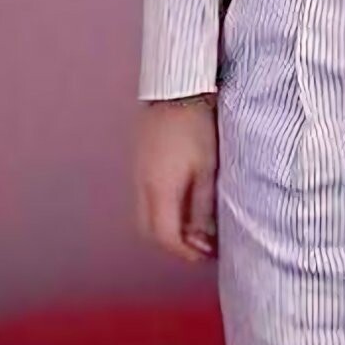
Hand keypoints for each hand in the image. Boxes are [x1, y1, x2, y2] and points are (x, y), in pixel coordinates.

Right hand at [134, 95, 219, 263]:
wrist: (175, 89)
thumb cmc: (196, 127)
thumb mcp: (207, 168)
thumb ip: (202, 206)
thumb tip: (202, 237)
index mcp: (159, 190)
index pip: (165, 237)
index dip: (184, 252)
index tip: (204, 256)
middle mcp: (142, 186)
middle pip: (149, 231)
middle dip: (172, 245)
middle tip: (198, 245)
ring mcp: (137, 173)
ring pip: (143, 215)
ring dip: (165, 227)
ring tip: (192, 225)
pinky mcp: (138, 161)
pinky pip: (143, 197)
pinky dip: (159, 209)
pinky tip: (180, 202)